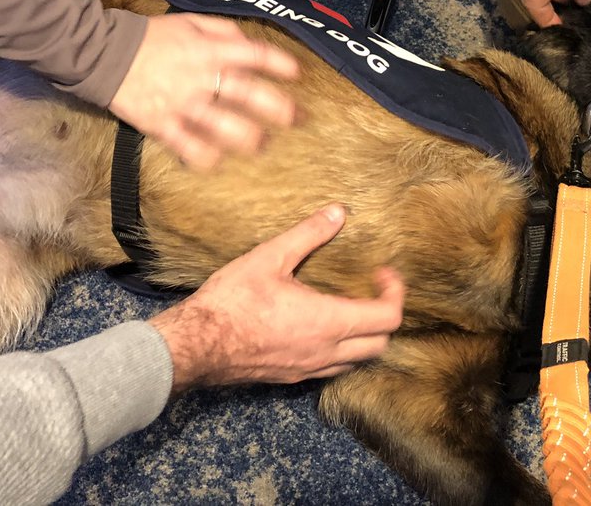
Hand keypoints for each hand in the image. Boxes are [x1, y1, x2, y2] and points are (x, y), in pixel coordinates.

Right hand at [108, 13, 298, 171]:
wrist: (104, 54)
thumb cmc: (150, 36)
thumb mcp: (189, 22)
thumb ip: (222, 31)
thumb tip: (248, 44)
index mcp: (209, 50)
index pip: (254, 55)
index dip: (279, 64)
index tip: (297, 74)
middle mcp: (200, 77)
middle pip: (248, 95)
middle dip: (278, 108)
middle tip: (297, 119)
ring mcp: (182, 104)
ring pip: (224, 126)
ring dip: (249, 138)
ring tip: (262, 145)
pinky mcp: (162, 124)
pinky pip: (188, 147)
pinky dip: (205, 157)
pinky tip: (218, 163)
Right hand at [148, 205, 404, 391]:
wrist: (196, 345)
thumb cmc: (231, 301)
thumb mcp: (270, 257)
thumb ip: (308, 234)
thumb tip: (338, 212)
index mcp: (328, 322)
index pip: (388, 318)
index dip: (395, 293)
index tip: (381, 273)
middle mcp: (325, 352)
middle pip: (380, 344)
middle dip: (385, 316)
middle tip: (371, 289)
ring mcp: (309, 369)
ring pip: (357, 361)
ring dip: (365, 336)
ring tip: (351, 307)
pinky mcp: (292, 377)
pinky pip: (332, 369)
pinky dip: (342, 351)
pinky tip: (323, 328)